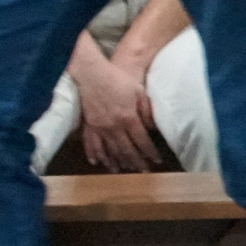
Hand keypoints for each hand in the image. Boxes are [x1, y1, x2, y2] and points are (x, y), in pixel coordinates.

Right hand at [73, 55, 162, 171]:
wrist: (92, 74)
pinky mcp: (89, 126)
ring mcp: (100, 128)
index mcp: (128, 118)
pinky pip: (91, 144)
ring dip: (117, 163)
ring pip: (110, 151)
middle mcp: (114, 127)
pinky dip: (95, 155)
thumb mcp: (139, 91)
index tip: (156, 161)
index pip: (142, 141)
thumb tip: (152, 127)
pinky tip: (98, 162)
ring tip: (123, 171)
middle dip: (137, 162)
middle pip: (127, 150)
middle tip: (143, 172)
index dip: (150, 152)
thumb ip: (146, 110)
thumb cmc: (117, 80)